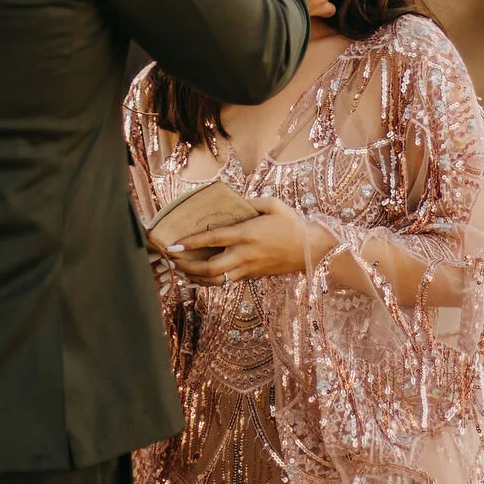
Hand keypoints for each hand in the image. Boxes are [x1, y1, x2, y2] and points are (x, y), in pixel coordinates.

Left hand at [167, 196, 320, 285]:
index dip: (191, 243)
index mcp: (247, 234)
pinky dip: (211, 281)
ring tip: (181, 271)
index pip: (213, 239)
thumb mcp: (272, 204)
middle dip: (187, 266)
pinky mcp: (252, 276)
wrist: (311, 250)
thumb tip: (231, 201)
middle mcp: (245, 254)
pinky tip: (200, 277)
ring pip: (216, 280)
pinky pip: (227, 281)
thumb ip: (250, 202)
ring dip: (196, 278)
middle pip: (210, 268)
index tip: (174, 244)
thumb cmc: (292, 224)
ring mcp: (248, 268)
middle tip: (172, 260)